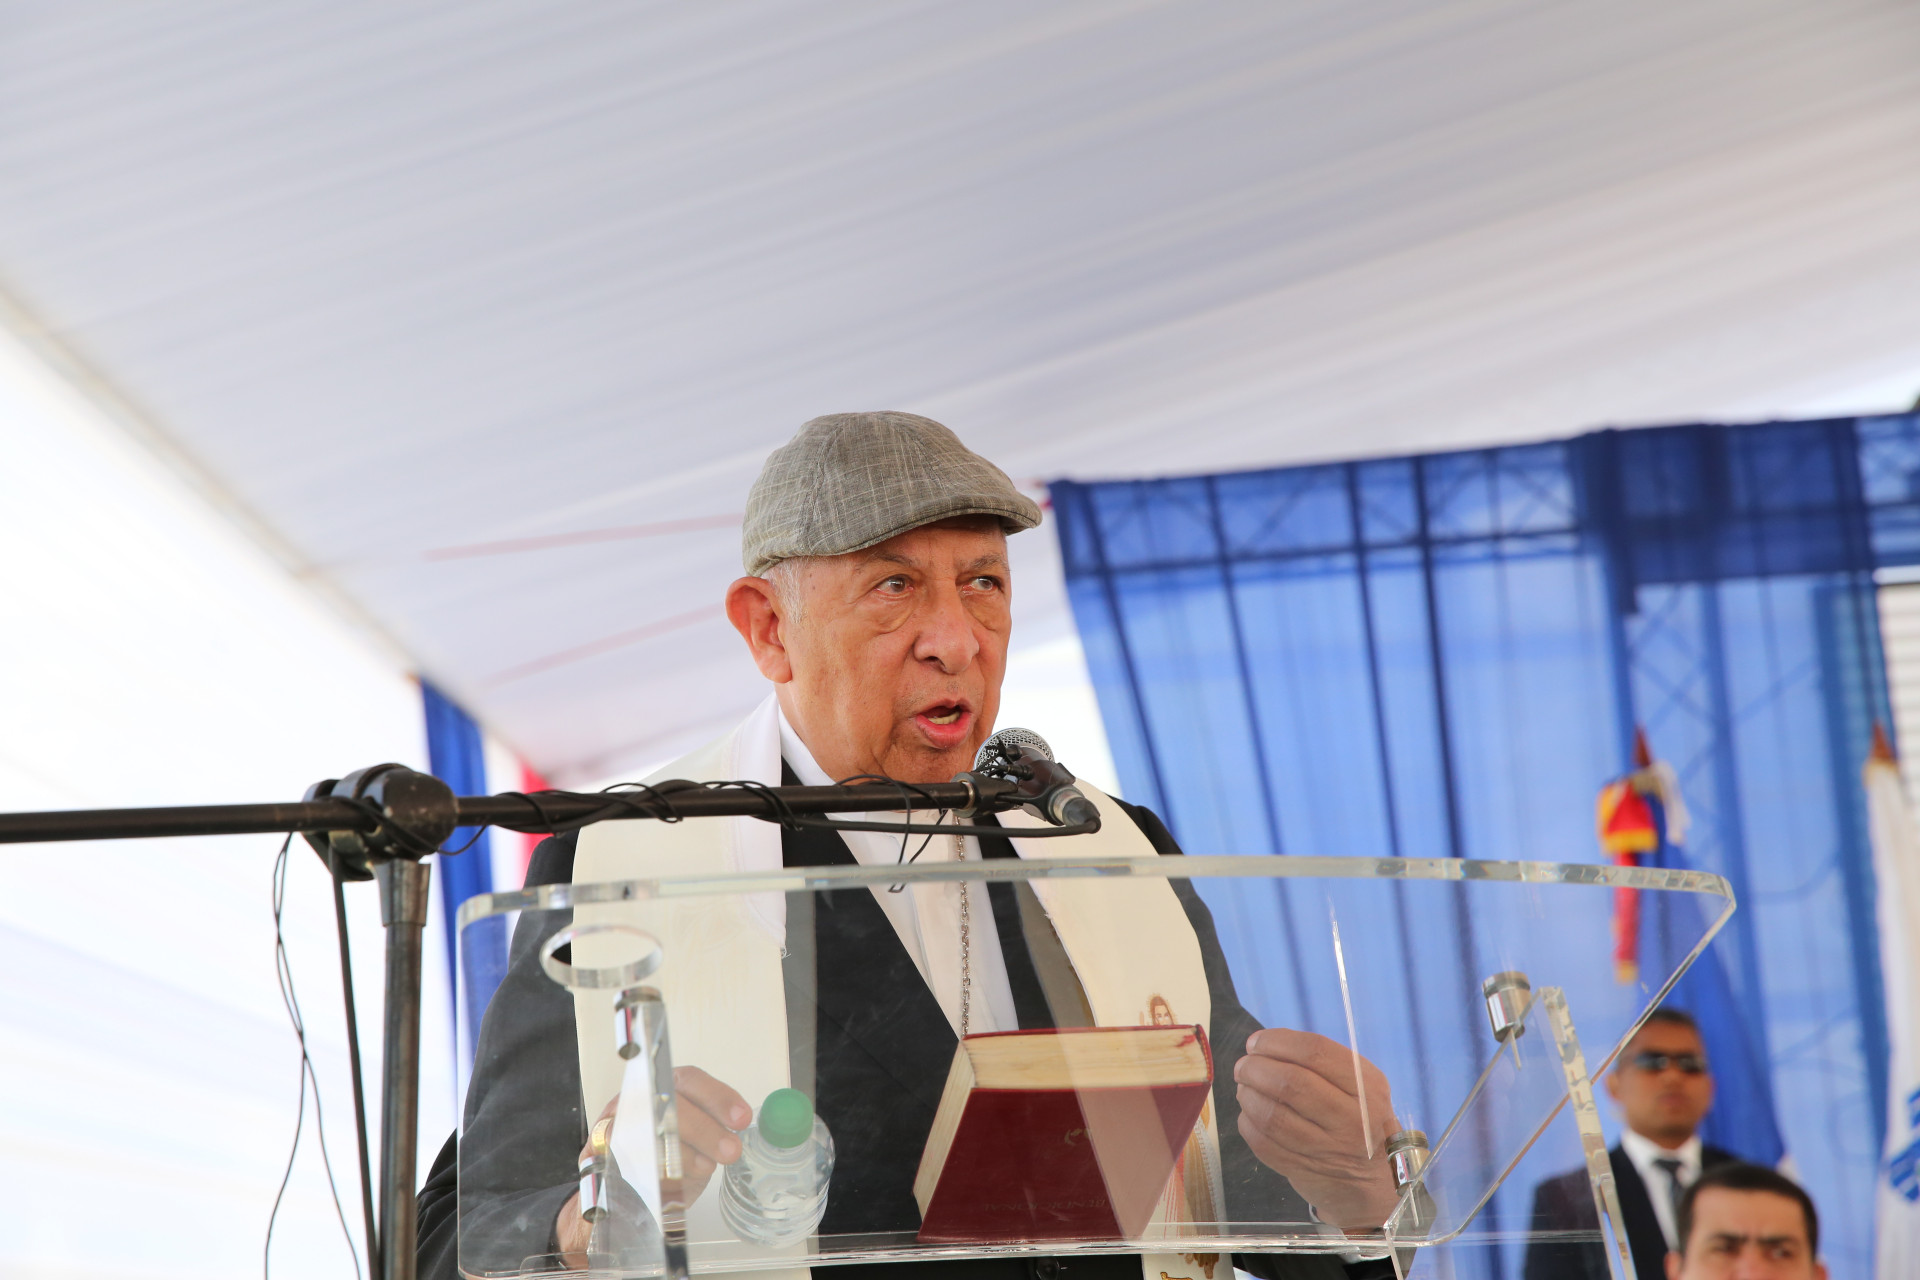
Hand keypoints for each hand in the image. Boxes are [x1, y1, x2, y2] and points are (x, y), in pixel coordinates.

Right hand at [554, 1067, 753, 1262]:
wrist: (621, 1191)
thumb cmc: (666, 1157)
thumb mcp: (695, 1138)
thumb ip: (713, 1126)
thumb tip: (741, 1122)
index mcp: (663, 1086)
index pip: (690, 1080)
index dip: (717, 1097)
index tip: (742, 1118)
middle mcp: (638, 1098)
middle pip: (668, 1104)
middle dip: (704, 1129)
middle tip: (730, 1150)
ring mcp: (614, 1123)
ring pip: (646, 1128)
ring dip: (680, 1151)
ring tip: (705, 1167)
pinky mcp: (596, 1152)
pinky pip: (622, 1156)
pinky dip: (650, 1169)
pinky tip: (672, 1180)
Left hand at [1233, 1028, 1400, 1230]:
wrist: (1372, 1180)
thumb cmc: (1358, 1118)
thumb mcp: (1361, 1085)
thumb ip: (1321, 1062)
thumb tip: (1264, 1044)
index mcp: (1367, 1087)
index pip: (1315, 1051)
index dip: (1275, 1041)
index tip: (1255, 1043)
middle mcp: (1352, 1119)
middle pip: (1289, 1082)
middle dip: (1254, 1068)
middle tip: (1243, 1066)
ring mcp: (1327, 1149)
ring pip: (1271, 1115)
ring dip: (1247, 1095)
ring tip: (1245, 1087)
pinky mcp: (1304, 1170)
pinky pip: (1262, 1142)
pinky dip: (1247, 1121)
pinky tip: (1250, 1112)